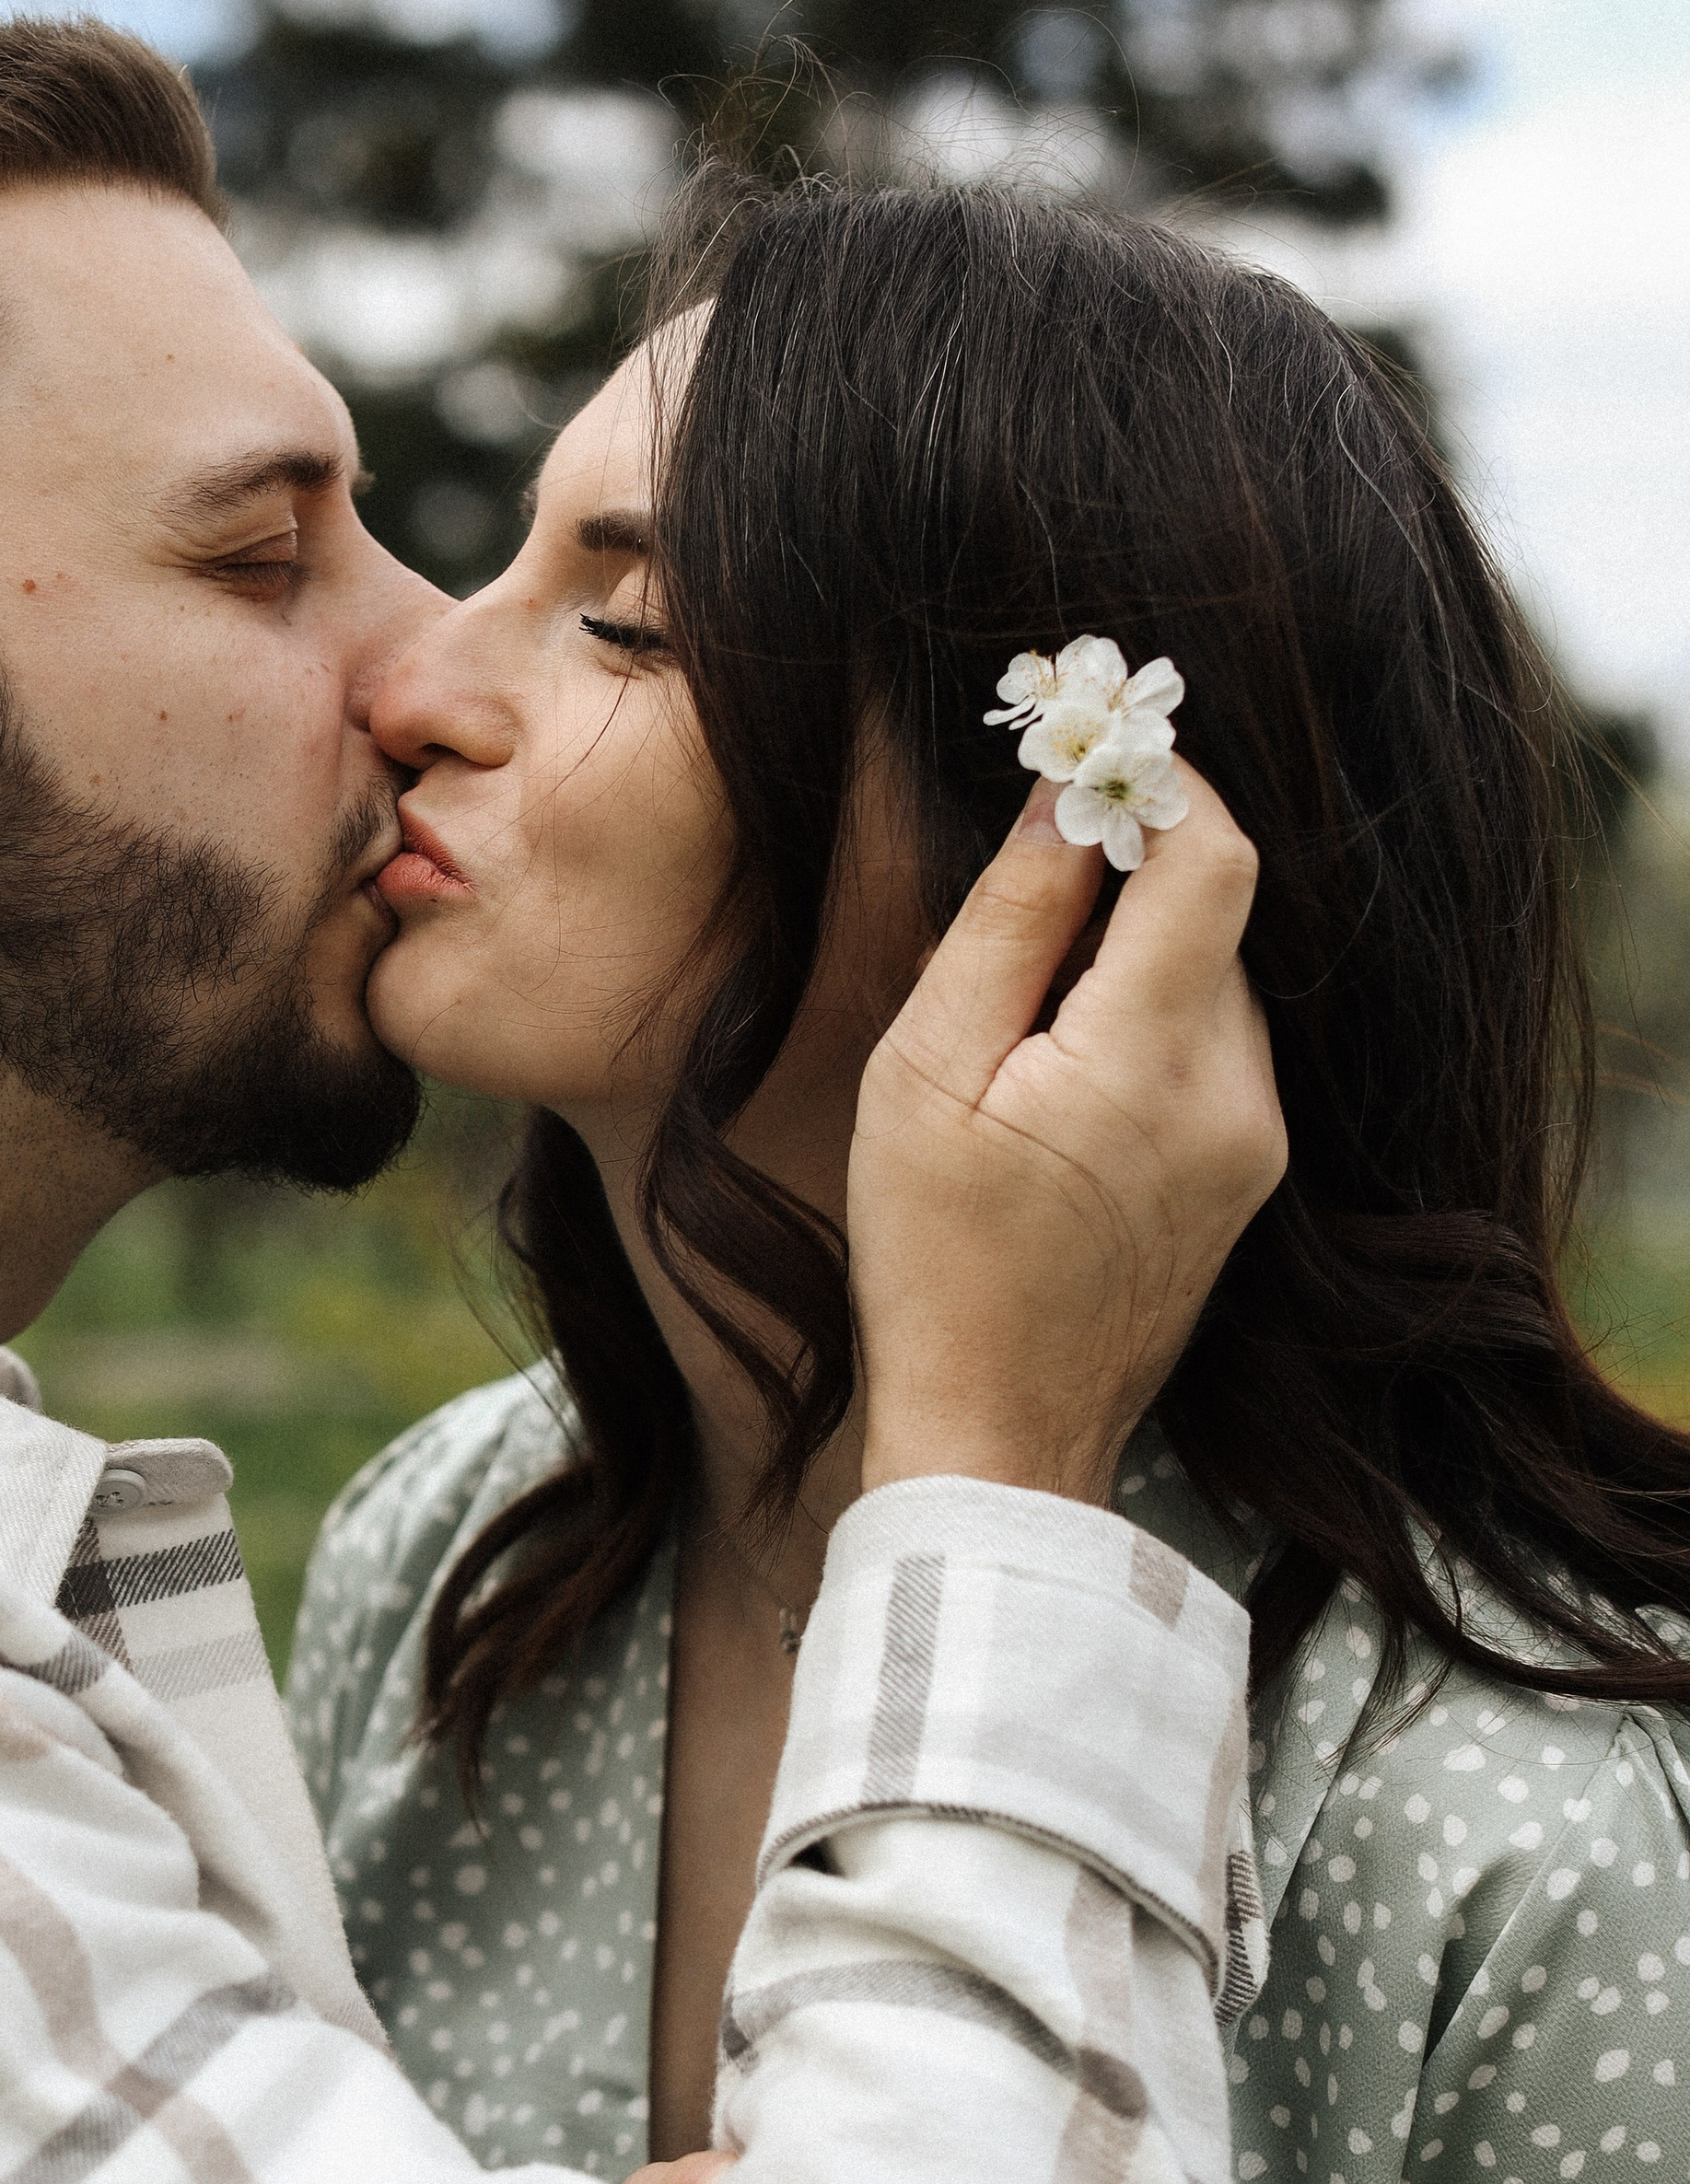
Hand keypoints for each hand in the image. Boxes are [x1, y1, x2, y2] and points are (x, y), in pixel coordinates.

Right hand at [850, 769, 1283, 1508]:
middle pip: (1219, 912)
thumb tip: (1063, 801)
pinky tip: (1060, 1067)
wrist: (998, 1434)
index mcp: (1155, 1057)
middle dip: (1136, 863)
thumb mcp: (929, 1074)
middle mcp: (1238, 1093)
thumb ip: (1007, 926)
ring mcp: (1255, 1143)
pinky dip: (1150, 1019)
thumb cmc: (933, 1261)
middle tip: (1034, 845)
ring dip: (1138, 947)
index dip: (1163, 782)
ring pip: (1218, 981)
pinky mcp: (1248, 1179)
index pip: (1213, 857)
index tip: (1093, 749)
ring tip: (1026, 991)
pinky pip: (1214, 1051)